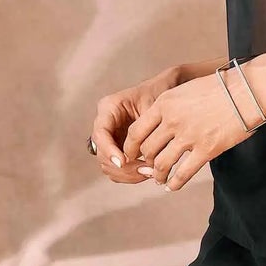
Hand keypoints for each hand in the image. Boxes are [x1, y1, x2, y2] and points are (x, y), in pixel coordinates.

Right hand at [90, 67, 191, 184]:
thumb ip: (145, 129)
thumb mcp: (153, 106)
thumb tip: (136, 155)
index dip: (109, 150)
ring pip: (107, 165)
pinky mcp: (117, 149)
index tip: (123, 162)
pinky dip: (130, 175)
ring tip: (149, 173)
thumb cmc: (159, 94)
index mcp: (109, 107)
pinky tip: (147, 172)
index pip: (100, 133)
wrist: (166, 91)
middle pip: (101, 153)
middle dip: (121, 167)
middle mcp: (105, 124)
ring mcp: (110, 138)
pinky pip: (117, 169)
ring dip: (127, 174)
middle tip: (145, 171)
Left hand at [121, 68, 259, 192]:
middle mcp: (172, 120)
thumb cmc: (221, 86)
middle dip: (145, 161)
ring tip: (159, 178)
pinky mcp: (206, 150)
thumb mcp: (187, 89)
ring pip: (162, 164)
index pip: (136, 130)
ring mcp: (189, 137)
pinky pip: (183, 173)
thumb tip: (163, 122)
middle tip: (148, 166)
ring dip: (158, 174)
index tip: (131, 153)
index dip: (131, 146)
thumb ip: (171, 105)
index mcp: (165, 103)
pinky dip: (174, 183)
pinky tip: (172, 186)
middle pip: (147, 149)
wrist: (248, 91)